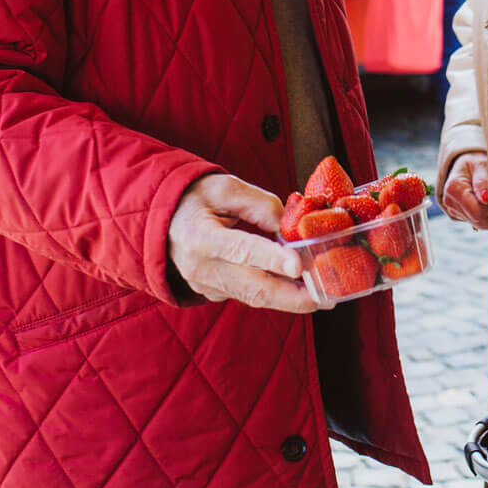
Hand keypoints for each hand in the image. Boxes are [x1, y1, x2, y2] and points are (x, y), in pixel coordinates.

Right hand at [167, 173, 319, 312]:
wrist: (161, 223)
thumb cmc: (193, 199)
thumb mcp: (224, 187)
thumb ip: (259, 204)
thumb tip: (291, 227)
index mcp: (200, 237)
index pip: (241, 250)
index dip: (271, 259)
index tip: (298, 266)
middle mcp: (202, 269)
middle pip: (253, 289)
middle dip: (293, 297)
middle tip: (326, 297)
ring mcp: (208, 286)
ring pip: (255, 297)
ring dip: (290, 300)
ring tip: (323, 295)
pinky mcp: (216, 293)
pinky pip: (250, 294)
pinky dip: (276, 293)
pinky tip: (300, 287)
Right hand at [441, 151, 487, 229]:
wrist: (469, 165)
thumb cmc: (477, 164)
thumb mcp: (482, 165)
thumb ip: (483, 182)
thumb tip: (485, 199)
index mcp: (454, 188)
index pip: (477, 212)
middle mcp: (449, 201)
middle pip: (478, 220)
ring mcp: (452, 209)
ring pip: (478, 223)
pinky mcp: (458, 214)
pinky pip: (477, 222)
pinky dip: (485, 215)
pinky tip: (486, 203)